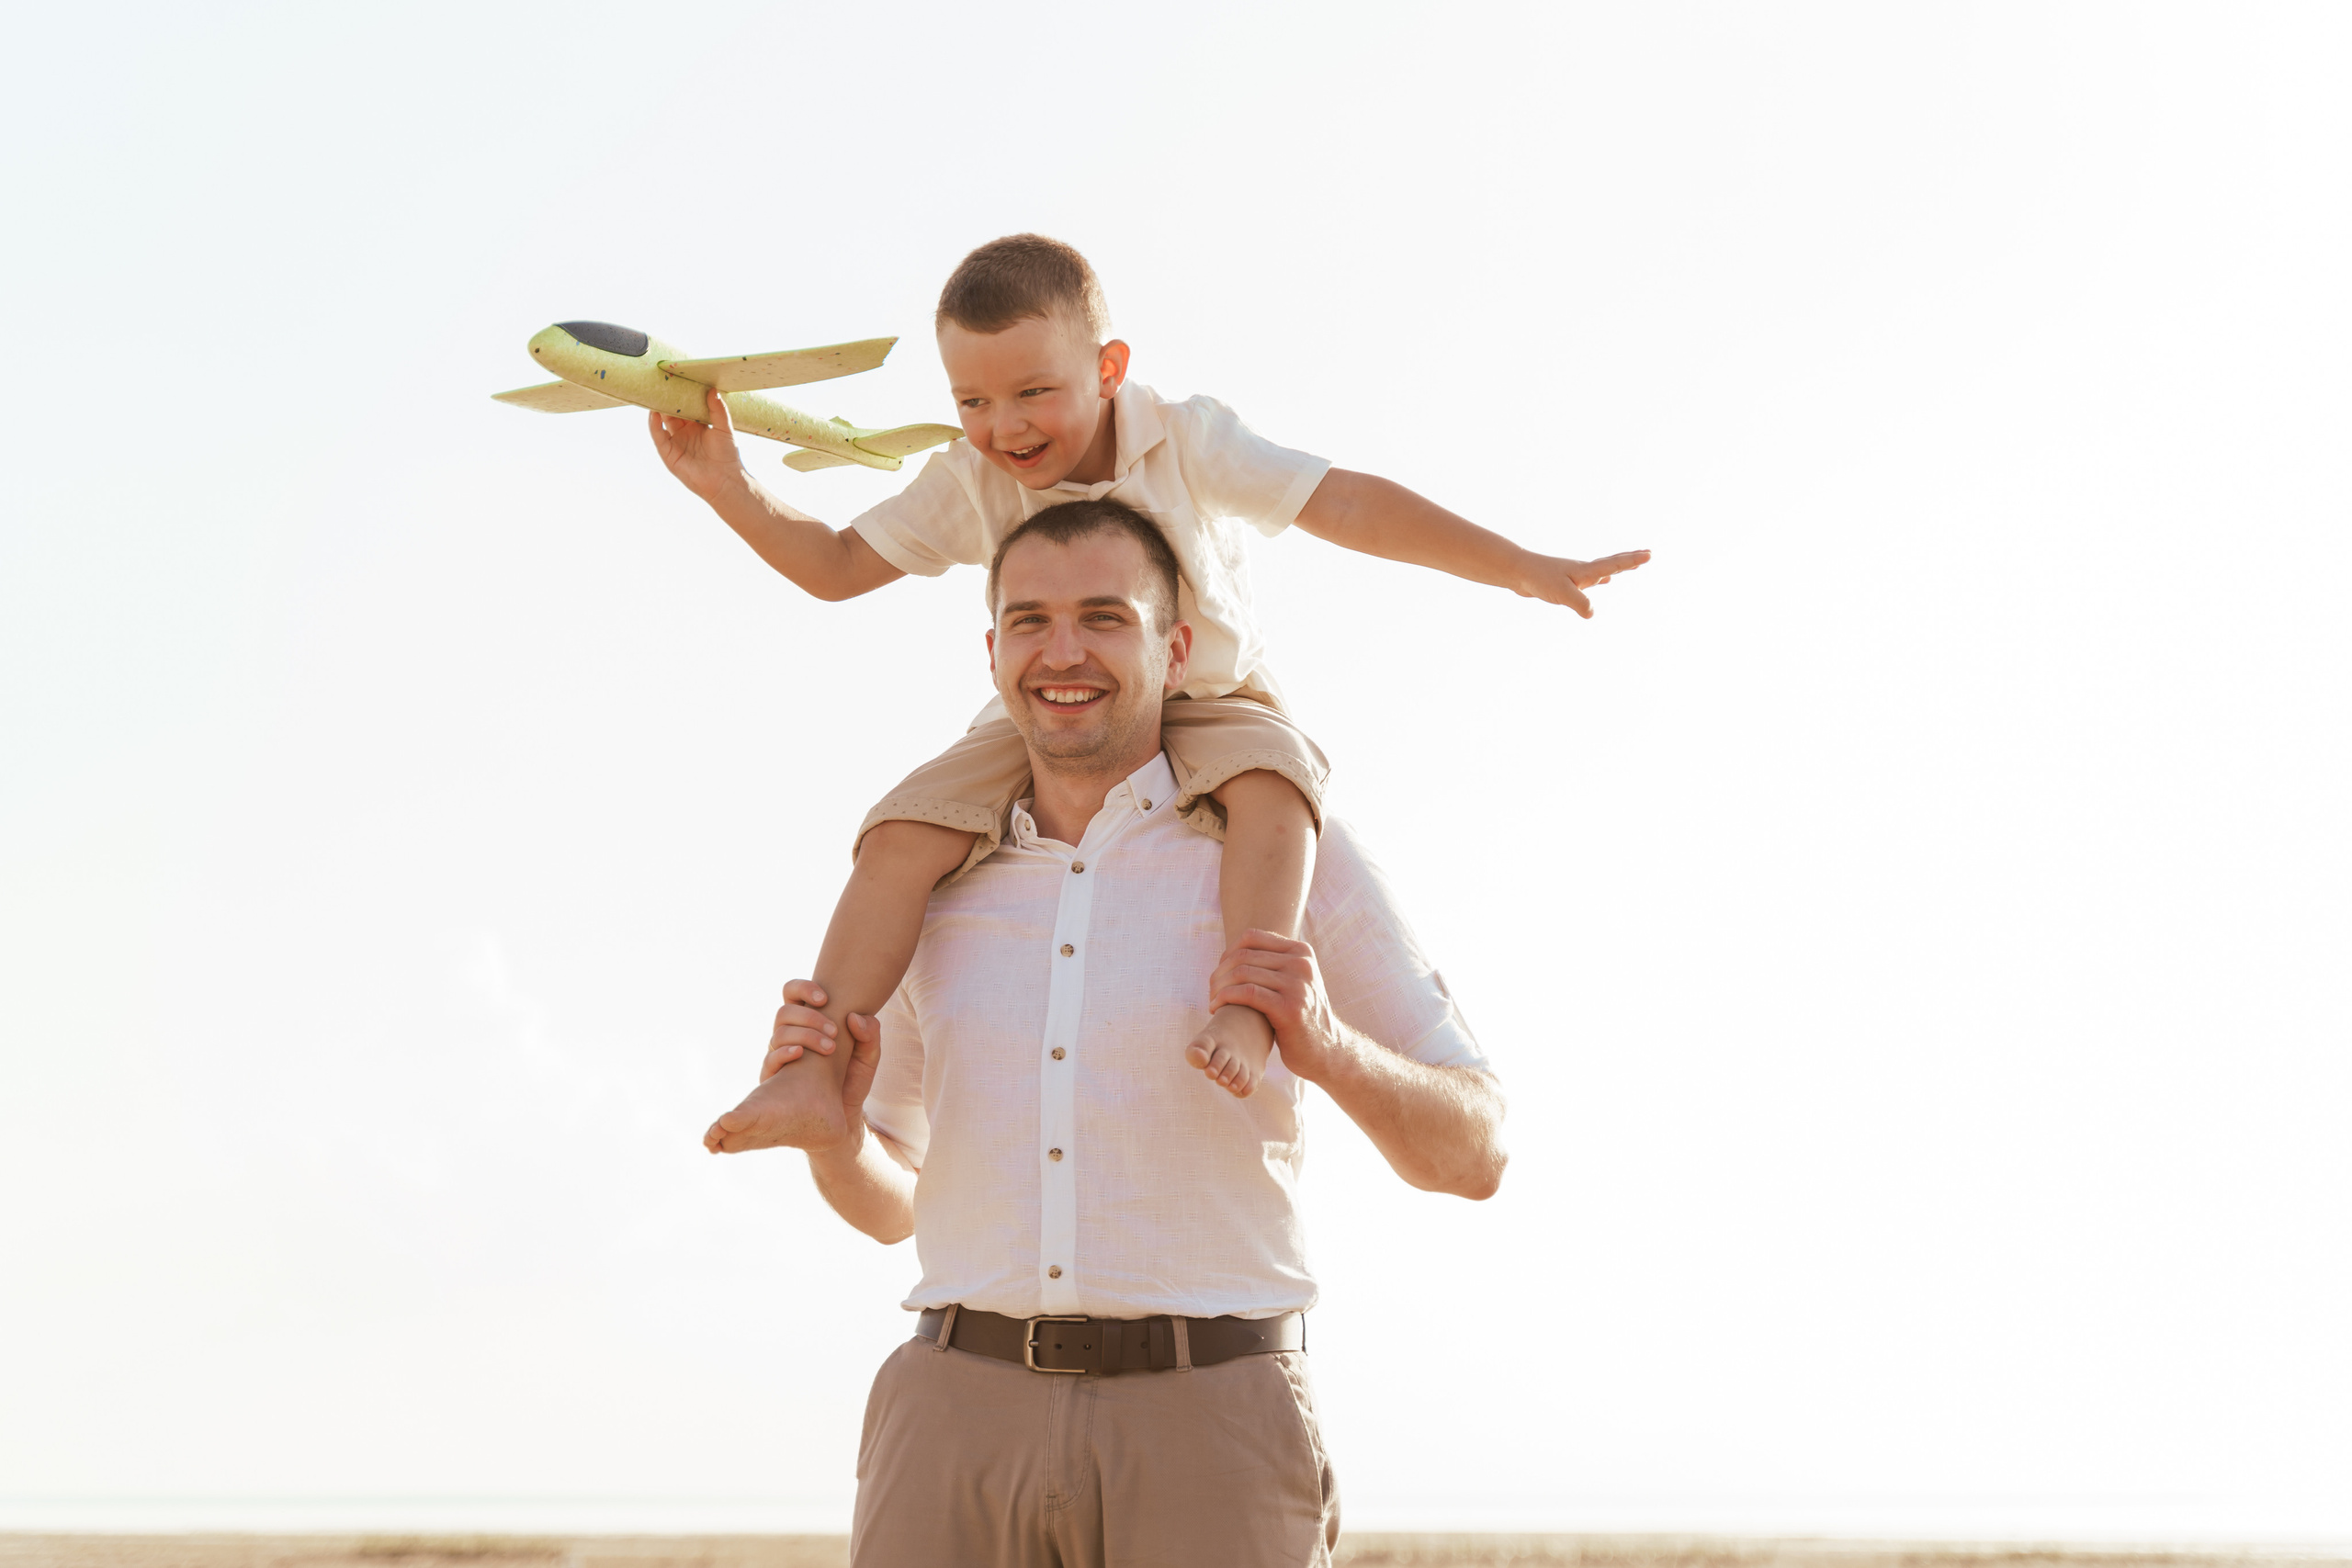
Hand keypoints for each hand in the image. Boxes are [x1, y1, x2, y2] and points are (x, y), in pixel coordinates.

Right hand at [648, 386, 747, 500]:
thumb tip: (713, 389)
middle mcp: (684, 433)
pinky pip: (658, 437)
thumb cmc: (727, 455)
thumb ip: (718, 409)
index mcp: (697, 426)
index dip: (681, 395)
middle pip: (671, 412)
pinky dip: (654, 425)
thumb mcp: (724, 427)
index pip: (685, 407)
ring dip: (658, 409)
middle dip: (667, 399)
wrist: (725, 479)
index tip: (677, 380)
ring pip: (662, 422)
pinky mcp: (669, 454)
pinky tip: (654, 413)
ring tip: (654, 394)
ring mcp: (675, 443)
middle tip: (662, 382)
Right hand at [760, 979, 882, 1123]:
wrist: (844, 1117)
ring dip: (805, 1035)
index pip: (793, 993)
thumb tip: (854, 1017)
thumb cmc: (853, 1080)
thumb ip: (870, 1034)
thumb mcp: (869, 1056)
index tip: (825, 998)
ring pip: (779, 1032)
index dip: (804, 988)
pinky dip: (784, 1053)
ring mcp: (779, 1056)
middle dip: (810, 1017)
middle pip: (785, 1011)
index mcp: (807, 1023)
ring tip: (829, 1048)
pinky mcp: (774, 1078)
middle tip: (834, 1032)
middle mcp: (789, 1036)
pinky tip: (800, 1054)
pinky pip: (770, 1059)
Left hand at [1208, 931, 1348, 1084]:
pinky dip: (1225, 998)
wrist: (1325, 1049)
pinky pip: (1247, 993)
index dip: (1227, 952)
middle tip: (1211, 990)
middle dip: (1219, 972)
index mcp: (1301, 951)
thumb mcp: (1294, 981)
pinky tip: (1217, 1008)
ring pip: (1242, 973)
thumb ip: (1273, 964)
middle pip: (1243, 955)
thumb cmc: (1300, 1016)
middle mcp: (1301, 963)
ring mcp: (1297, 985)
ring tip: (1213, 1000)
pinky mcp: (1289, 1008)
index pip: (1251, 936)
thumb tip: (1235, 950)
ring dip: (1218, 987)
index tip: (1219, 972)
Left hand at [1518, 548, 1650, 617]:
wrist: (1517, 572)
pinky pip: (1591, 580)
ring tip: (1631, 566)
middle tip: (1648, 554)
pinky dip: (1601, 579)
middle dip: (1630, 560)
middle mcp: (1583, 570)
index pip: (1613, 565)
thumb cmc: (1538, 579)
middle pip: (1612, 563)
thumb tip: (1592, 613)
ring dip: (1618, 567)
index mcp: (1585, 571)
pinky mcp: (1566, 581)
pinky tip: (1604, 581)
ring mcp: (1575, 575)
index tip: (1649, 555)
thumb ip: (1579, 602)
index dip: (1631, 561)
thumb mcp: (1561, 593)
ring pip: (1602, 570)